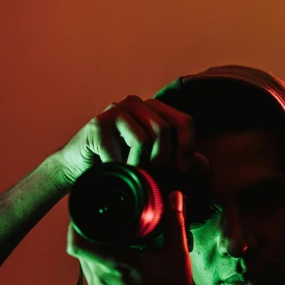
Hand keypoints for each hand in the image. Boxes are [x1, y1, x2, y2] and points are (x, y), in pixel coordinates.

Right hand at [54, 94, 208, 186]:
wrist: (80, 172)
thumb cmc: (121, 168)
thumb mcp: (156, 166)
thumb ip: (180, 164)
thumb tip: (205, 166)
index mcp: (155, 110)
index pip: (184, 121)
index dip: (187, 147)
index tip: (180, 171)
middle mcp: (136, 104)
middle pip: (164, 130)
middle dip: (161, 161)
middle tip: (152, 179)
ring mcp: (115, 111)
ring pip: (144, 140)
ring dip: (140, 167)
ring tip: (131, 176)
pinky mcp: (97, 125)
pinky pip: (120, 150)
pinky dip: (121, 169)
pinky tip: (114, 173)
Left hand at [66, 190, 199, 284]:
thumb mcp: (177, 257)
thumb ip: (174, 223)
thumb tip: (174, 196)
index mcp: (114, 265)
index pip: (76, 242)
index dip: (73, 223)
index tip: (83, 211)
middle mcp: (100, 281)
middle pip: (80, 251)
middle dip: (88, 234)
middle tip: (103, 221)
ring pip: (86, 267)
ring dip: (94, 253)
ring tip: (112, 242)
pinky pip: (94, 282)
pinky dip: (101, 271)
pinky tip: (119, 268)